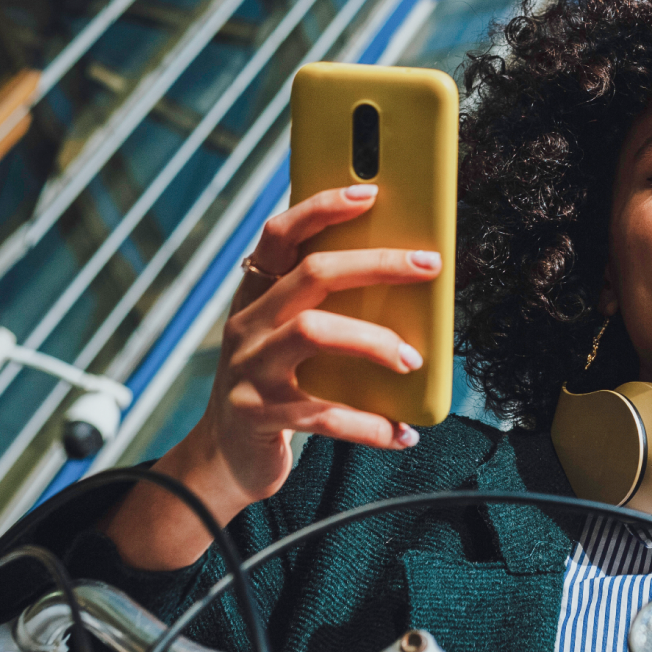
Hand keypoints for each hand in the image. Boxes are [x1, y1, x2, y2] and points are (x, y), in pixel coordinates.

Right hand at [191, 185, 440, 504]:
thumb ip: (326, 309)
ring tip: (413, 360)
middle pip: (311, 275)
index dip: (321, 208)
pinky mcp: (260, 416)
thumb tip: (404, 281)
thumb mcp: (288, 339)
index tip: (370, 194)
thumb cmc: (276, 387)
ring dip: (374, 341)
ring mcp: (249, 370)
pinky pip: (324, 414)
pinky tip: (402, 432)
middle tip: (427, 266)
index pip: (279, 234)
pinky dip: (370, 424)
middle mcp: (248, 325)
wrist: (225, 456)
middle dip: (376, 264)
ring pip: (315, 332)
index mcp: (256, 297)